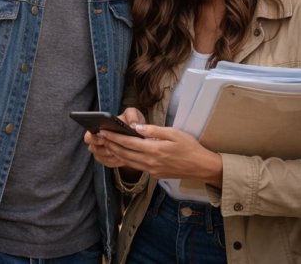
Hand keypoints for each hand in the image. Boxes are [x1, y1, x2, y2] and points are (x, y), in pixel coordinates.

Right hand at [84, 108, 145, 168]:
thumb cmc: (130, 122)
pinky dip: (115, 162)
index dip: (93, 138)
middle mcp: (96, 140)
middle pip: (92, 148)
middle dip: (101, 150)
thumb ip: (132, 115)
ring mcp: (100, 151)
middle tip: (111, 149)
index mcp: (98, 129)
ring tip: (121, 155)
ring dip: (110, 157)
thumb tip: (133, 124)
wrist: (136, 133)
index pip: (88, 135)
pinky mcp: (106, 159)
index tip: (102, 138)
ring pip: (100, 157)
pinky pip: (108, 163)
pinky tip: (124, 159)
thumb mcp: (132, 114)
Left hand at [96, 123, 223, 186]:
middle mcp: (150, 162)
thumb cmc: (190, 147)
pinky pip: (137, 166)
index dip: (114, 137)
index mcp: (154, 150)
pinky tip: (122, 153)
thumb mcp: (174, 133)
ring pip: (128, 162)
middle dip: (110, 145)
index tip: (103, 132)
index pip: (128, 143)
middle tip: (99, 137)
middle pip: (124, 153)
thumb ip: (153, 130)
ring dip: (116, 153)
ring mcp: (152, 170)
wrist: (201, 167)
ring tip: (106, 145)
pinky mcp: (155, 174)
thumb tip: (136, 127)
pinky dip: (126, 159)